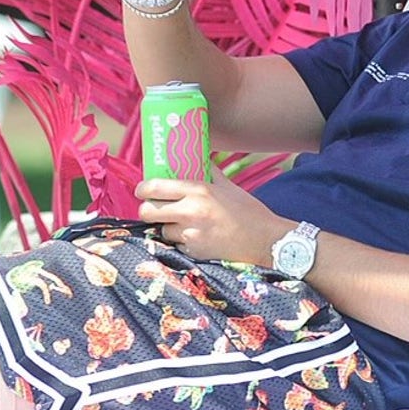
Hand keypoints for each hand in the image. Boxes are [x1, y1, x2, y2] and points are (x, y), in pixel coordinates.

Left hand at [136, 168, 286, 265]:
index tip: (142, 190)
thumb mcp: (229, 187)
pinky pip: (177, 245)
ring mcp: (191, 234)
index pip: (156, 187)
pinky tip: (198, 238)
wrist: (266, 242)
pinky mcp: (195, 252)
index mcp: (199, 190)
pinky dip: (183, 242)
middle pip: (148, 211)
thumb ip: (211, 172)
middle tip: (155, 209)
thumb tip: (200, 157)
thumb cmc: (249, 212)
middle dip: (148, 210)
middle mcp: (191, 211)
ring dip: (169, 228)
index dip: (143, 189)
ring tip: (185, 225)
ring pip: (163, 230)